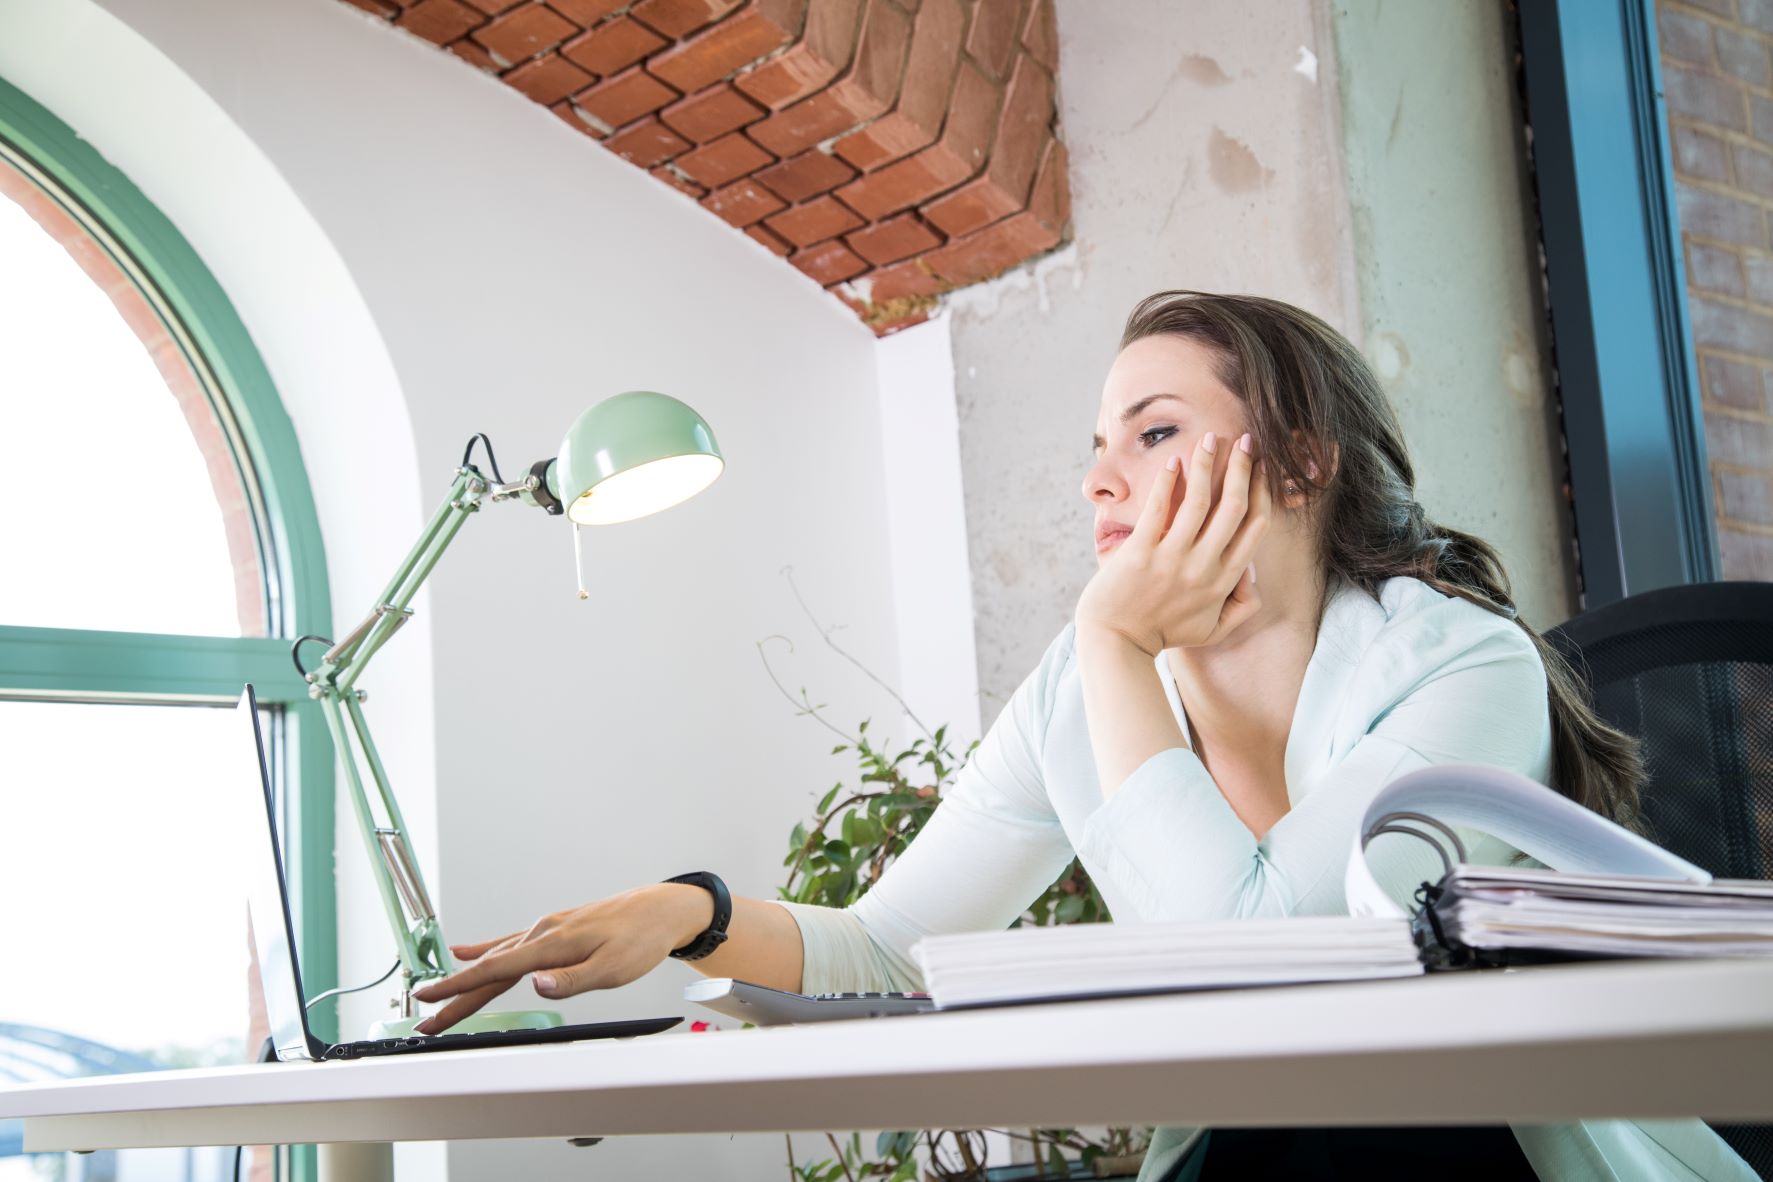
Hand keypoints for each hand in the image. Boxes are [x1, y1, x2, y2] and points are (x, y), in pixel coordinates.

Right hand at [410, 884, 711, 1033]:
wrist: (660, 909)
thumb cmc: (641, 939)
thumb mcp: (613, 968)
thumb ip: (573, 980)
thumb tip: (537, 985)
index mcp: (552, 944)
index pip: (496, 971)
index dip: (460, 988)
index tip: (430, 1000)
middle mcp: (542, 933)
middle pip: (489, 969)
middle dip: (454, 994)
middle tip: (424, 1017)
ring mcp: (546, 929)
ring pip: (496, 958)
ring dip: (465, 978)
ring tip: (437, 995)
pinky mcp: (554, 930)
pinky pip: (510, 942)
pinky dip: (485, 949)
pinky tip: (466, 951)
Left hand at [1075, 431, 1270, 654]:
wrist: (1116, 642)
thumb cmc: (1163, 632)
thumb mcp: (1213, 630)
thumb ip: (1242, 606)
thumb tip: (1252, 570)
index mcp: (1224, 581)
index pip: (1254, 528)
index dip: (1262, 493)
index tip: (1261, 468)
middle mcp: (1204, 567)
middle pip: (1234, 507)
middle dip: (1242, 468)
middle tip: (1244, 440)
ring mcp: (1172, 558)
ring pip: (1200, 501)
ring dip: (1208, 464)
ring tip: (1210, 439)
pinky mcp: (1141, 552)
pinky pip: (1159, 509)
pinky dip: (1168, 482)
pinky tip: (1174, 461)